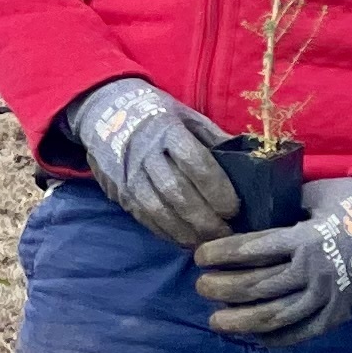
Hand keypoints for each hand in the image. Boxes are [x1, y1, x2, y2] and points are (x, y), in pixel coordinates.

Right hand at [67, 76, 243, 247]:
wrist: (104, 110)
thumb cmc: (156, 114)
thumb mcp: (186, 116)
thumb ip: (214, 139)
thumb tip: (247, 163)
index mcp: (167, 130)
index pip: (195, 163)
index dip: (217, 189)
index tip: (234, 208)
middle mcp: (145, 153)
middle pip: (177, 192)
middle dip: (205, 219)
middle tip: (227, 234)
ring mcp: (128, 174)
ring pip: (158, 210)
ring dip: (186, 231)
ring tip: (208, 242)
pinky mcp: (118, 191)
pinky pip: (144, 217)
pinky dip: (166, 233)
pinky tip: (184, 239)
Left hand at [195, 177, 351, 344]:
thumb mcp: (313, 194)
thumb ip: (280, 207)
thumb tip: (244, 215)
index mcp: (305, 239)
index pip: (250, 250)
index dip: (220, 254)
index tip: (198, 256)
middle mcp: (315, 271)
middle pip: (257, 286)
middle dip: (222, 288)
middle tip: (200, 287)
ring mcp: (329, 296)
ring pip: (276, 316)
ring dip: (241, 321)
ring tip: (215, 320)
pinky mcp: (340, 313)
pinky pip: (303, 332)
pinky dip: (276, 338)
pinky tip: (253, 336)